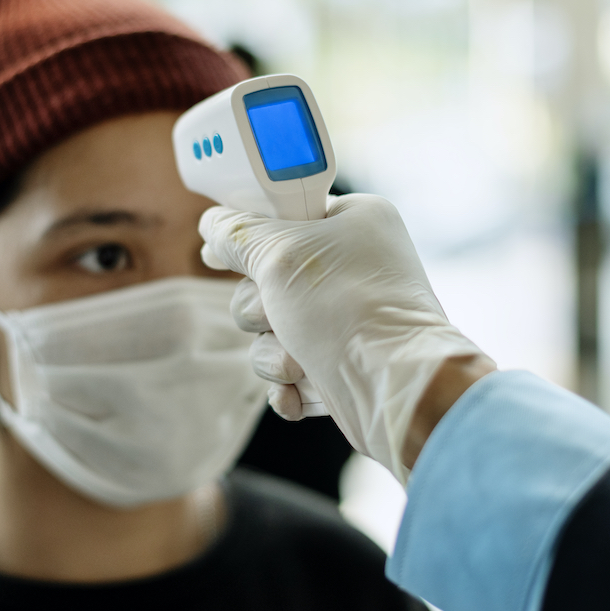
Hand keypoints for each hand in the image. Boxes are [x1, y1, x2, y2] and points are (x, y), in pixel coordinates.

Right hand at [200, 194, 494, 481]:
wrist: (396, 388)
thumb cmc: (346, 308)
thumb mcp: (279, 254)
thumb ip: (238, 235)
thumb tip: (213, 224)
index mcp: (353, 222)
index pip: (284, 216)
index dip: (248, 237)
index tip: (218, 257)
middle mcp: (353, 266)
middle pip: (267, 280)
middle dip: (260, 311)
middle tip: (277, 315)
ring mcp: (348, 317)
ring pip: (273, 330)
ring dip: (274, 353)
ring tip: (297, 365)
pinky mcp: (342, 363)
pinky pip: (291, 369)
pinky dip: (289, 384)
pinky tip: (297, 394)